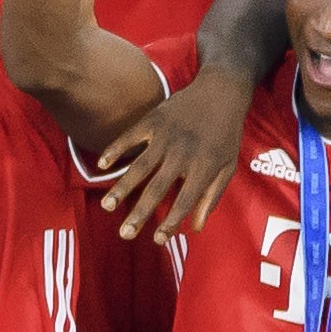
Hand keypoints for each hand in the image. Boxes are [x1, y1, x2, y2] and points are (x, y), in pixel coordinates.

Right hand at [92, 66, 251, 239]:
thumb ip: (212, 197)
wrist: (221, 91)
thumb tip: (197, 227)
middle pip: (157, 188)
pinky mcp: (153, 120)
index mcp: (204, 166)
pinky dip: (115, 150)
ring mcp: (166, 136)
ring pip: (140, 166)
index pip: (186, 200)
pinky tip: (102, 165)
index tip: (157, 240)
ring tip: (107, 206)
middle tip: (124, 234)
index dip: (171, 221)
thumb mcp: (228, 167)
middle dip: (140, 212)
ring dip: (122, 187)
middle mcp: (183, 153)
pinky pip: (130, 137)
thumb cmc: (226, 134)